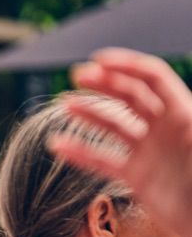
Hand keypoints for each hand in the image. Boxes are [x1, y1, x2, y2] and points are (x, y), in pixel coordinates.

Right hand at [50, 48, 191, 236]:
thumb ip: (188, 129)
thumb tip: (185, 110)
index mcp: (185, 115)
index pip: (153, 77)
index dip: (126, 65)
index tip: (98, 61)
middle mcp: (166, 128)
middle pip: (130, 94)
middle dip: (104, 82)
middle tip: (78, 76)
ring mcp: (149, 151)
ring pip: (113, 123)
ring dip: (89, 111)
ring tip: (66, 105)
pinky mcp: (136, 175)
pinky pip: (102, 160)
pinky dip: (79, 152)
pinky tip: (58, 145)